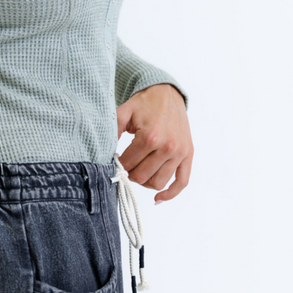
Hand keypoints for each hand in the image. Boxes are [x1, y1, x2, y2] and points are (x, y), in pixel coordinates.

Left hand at [116, 83, 192, 202]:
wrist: (167, 93)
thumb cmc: (144, 103)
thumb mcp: (123, 112)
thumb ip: (111, 131)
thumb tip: (104, 153)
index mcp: (150, 137)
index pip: (129, 164)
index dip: (119, 164)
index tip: (115, 159)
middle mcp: (167, 147)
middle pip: (142, 176)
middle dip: (130, 173)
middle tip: (125, 164)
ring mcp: (179, 153)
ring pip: (158, 182)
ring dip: (145, 182)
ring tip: (138, 172)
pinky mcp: (188, 155)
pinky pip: (182, 182)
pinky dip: (170, 194)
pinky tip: (158, 199)